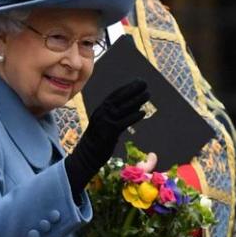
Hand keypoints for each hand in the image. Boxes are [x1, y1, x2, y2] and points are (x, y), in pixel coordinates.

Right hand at [63, 79, 148, 198]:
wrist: (87, 155)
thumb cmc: (98, 140)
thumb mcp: (105, 123)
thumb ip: (117, 114)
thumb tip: (135, 106)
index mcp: (100, 110)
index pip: (114, 95)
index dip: (127, 87)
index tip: (138, 81)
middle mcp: (101, 113)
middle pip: (119, 98)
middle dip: (132, 89)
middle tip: (144, 83)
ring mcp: (105, 122)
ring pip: (123, 108)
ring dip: (137, 100)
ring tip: (147, 94)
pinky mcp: (110, 132)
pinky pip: (124, 122)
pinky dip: (134, 116)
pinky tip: (143, 113)